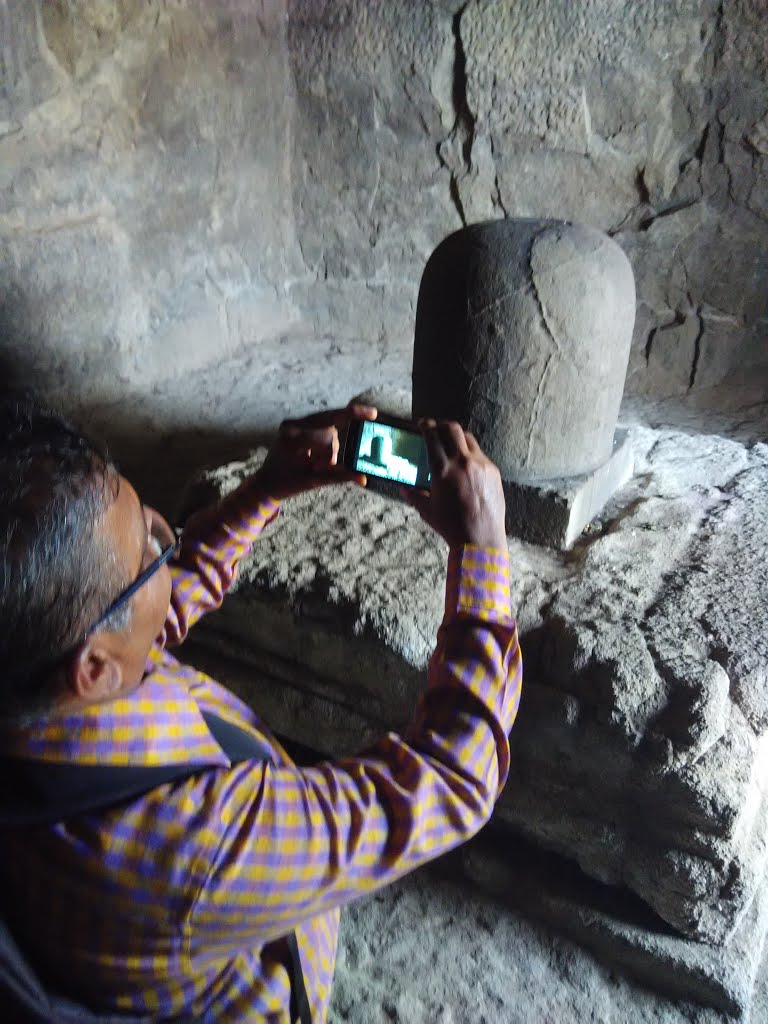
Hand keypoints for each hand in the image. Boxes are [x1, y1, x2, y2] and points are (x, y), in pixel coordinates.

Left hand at [251, 402, 377, 500]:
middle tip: (315, 467)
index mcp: (293, 438)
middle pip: (330, 430)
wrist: (266, 482)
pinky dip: (323, 444)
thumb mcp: (313, 481)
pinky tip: (313, 455)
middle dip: (330, 451)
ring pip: (328, 430)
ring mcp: (294, 423)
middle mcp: (292, 425)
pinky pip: (322, 427)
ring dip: (327, 449)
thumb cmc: (288, 483)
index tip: (373, 413)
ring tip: (312, 464)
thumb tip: (363, 478)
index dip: (343, 433)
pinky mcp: (297, 424)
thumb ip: (338, 477)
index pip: (328, 435)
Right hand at [402, 420, 506, 549]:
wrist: (481, 538)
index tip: (423, 423)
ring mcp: (480, 464)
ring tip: (452, 444)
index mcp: (442, 470)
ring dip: (457, 437)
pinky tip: (466, 465)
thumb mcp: (427, 511)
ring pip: (468, 439)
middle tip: (437, 429)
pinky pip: (480, 454)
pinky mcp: (493, 471)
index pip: (433, 437)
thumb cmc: (451, 526)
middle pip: (452, 429)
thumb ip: (414, 496)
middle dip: (442, 425)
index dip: (426, 425)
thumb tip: (403, 489)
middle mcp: (462, 462)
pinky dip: (470, 454)